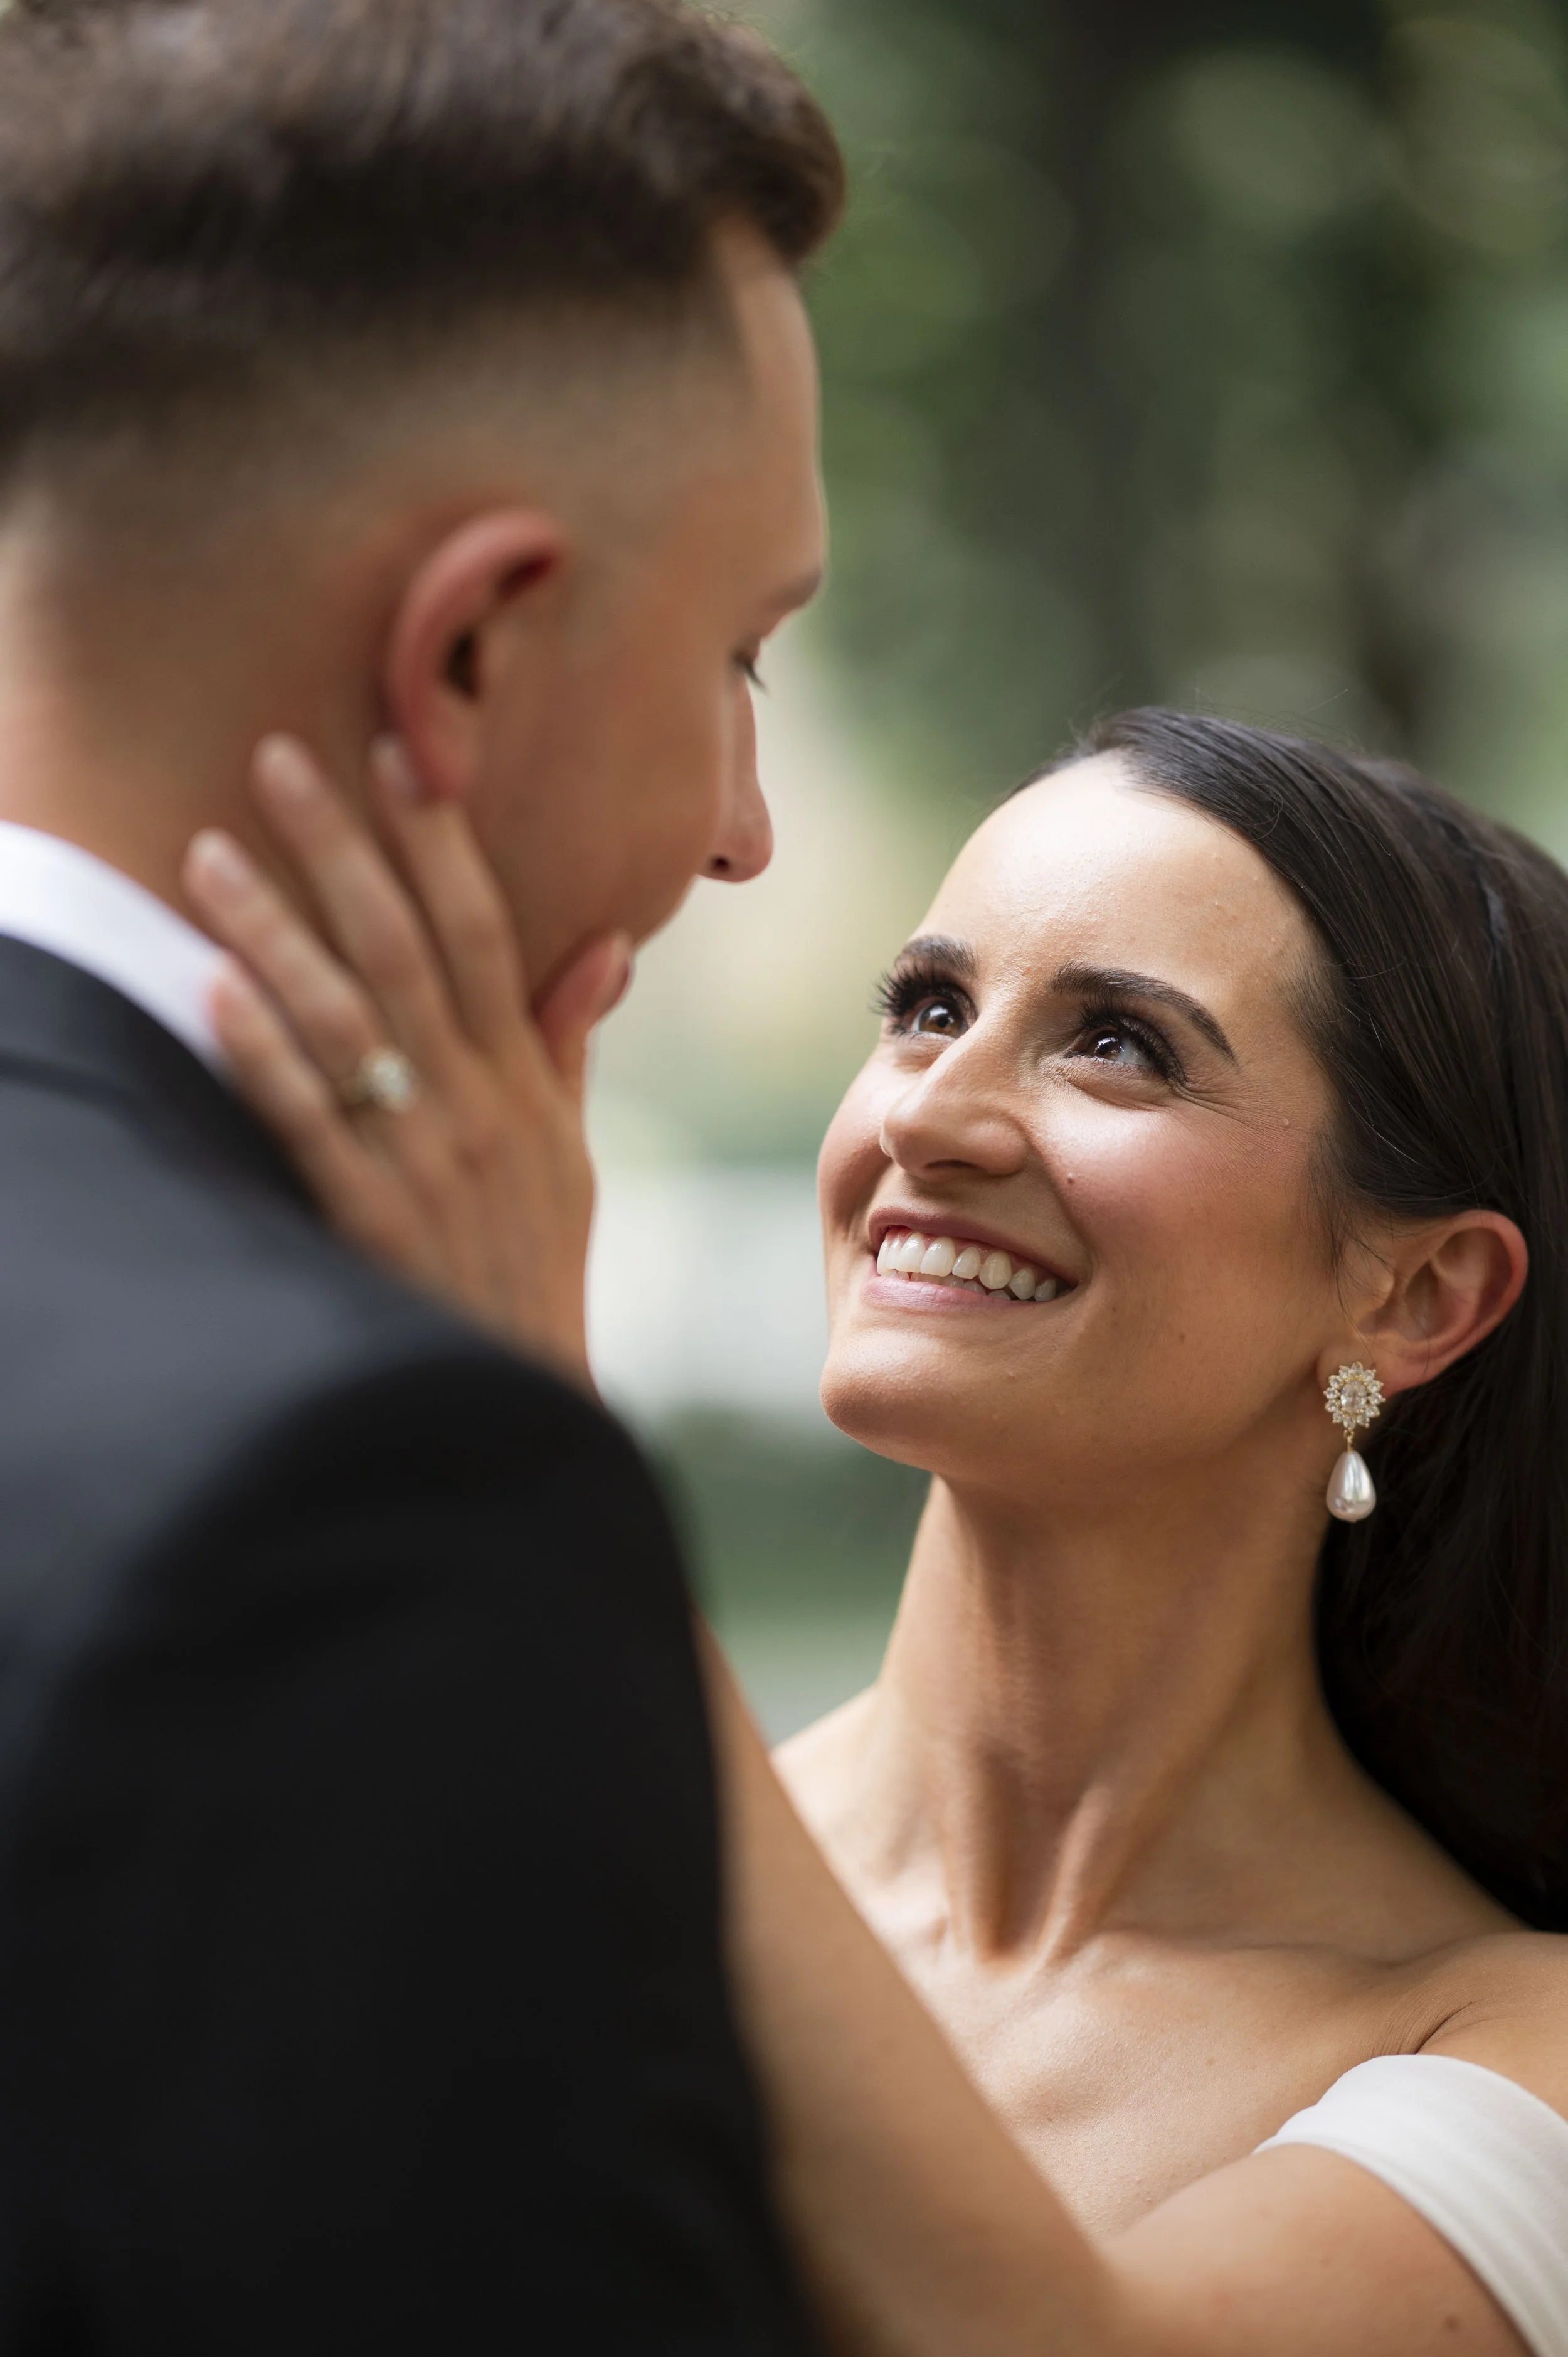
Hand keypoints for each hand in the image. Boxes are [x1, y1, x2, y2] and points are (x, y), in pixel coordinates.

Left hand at [182, 733, 628, 1383]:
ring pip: (341, 1019)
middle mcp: (478, 1105)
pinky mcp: (368, 1217)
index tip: (403, 756)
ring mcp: (423, 1159)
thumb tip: (604, 946)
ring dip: (272, 930)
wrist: (520, 1396)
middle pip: (402, 951)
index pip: (485, 933)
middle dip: (337, 850)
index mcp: (525, 1083)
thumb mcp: (572, 1158)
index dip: (440, 843)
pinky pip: (309, 1119)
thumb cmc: (536, 1271)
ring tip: (207, 853)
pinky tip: (212, 987)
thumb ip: (567, 1049)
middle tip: (277, 759)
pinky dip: (262, 1051)